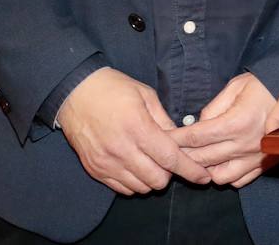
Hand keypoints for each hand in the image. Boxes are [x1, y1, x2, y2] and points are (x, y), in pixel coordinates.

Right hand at [56, 67, 210, 194]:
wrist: (74, 92)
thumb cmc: (112, 89)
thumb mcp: (145, 95)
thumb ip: (164, 120)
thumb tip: (179, 140)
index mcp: (137, 127)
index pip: (170, 158)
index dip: (190, 170)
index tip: (204, 177)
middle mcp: (121, 149)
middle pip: (157, 180)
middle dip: (169, 173)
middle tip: (167, 159)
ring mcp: (106, 162)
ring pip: (141, 188)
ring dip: (151, 179)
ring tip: (150, 161)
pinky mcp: (94, 169)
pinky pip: (122, 189)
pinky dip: (134, 182)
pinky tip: (134, 166)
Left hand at [171, 72, 277, 187]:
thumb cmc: (262, 85)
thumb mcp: (234, 87)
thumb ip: (213, 108)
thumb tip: (199, 125)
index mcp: (236, 122)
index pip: (197, 137)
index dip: (176, 139)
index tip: (163, 139)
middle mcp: (245, 144)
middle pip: (203, 158)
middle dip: (182, 156)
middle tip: (170, 151)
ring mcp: (255, 157)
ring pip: (219, 176)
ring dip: (204, 170)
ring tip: (196, 159)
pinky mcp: (264, 163)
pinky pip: (239, 180)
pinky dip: (225, 176)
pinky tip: (218, 165)